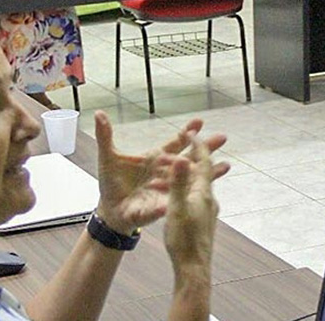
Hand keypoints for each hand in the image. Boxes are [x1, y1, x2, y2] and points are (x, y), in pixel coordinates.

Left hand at [92, 111, 228, 234]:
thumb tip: (98, 113)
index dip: (187, 132)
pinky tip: (199, 195)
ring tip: (226, 166)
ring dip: (208, 173)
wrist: (111, 210)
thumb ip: (105, 136)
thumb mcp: (107, 158)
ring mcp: (167, 189)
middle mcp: (166, 172)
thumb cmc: (112, 183)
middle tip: (223, 137)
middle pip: (190, 158)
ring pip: (191, 179)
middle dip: (206, 148)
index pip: (175, 143)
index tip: (199, 121)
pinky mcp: (162, 206)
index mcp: (156, 158)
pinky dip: (184, 199)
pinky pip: (175, 202)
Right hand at [164, 132, 219, 270]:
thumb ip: (178, 183)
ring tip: (184, 165)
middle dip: (197, 154)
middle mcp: (209, 199)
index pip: (202, 162)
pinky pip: (198, 196)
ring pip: (201, 184)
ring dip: (192, 172)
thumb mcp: (177, 208)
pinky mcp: (205, 221)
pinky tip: (185, 193)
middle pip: (204, 170)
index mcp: (203, 193)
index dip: (196, 145)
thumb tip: (182, 159)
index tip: (190, 131)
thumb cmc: (184, 240)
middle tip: (192, 140)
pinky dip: (190, 188)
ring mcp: (208, 210)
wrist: (194, 268)